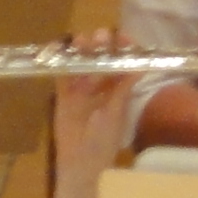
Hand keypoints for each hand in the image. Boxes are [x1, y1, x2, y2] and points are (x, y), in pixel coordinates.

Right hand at [51, 28, 137, 178]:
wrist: (81, 163)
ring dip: (81, 51)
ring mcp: (79, 91)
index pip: (121, 65)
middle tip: (103, 34)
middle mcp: (99, 88)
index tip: (126, 37)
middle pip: (100, 61)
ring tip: (83, 39)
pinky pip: (60, 77)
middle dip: (101, 46)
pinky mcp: (62, 97)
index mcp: (117, 91)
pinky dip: (59, 63)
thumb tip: (140, 67)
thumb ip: (122, 90)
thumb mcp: (116, 114)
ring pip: (80, 65)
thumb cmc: (102, 142)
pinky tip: (57, 47)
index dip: (123, 51)